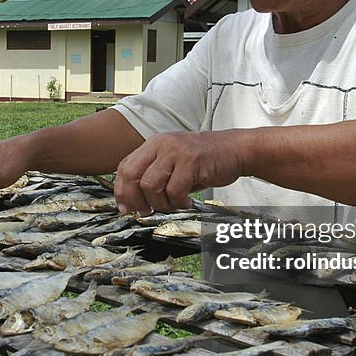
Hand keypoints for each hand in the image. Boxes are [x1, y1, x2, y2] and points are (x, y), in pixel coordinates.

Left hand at [114, 131, 244, 212]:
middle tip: (146, 211)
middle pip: (132, 175)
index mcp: (153, 144)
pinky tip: (186, 201)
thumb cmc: (202, 160)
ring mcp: (176, 152)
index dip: (121, 190)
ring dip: (160, 203)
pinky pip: (175, 191)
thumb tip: (131, 201)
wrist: (234, 149)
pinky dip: (178, 203)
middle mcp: (161, 144)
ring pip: (151, 186)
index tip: (126, 208)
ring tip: (173, 204)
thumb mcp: (171, 161)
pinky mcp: (192, 162)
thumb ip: (152, 174)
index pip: (124, 167)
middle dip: (136, 199)